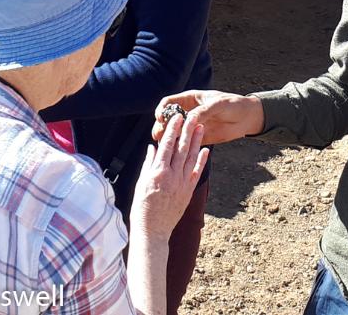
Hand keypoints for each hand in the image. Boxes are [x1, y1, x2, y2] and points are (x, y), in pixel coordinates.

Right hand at [130, 113, 208, 238]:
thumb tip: (152, 147)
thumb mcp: (140, 183)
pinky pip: (197, 173)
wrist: (152, 231)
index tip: (176, 118)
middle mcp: (171, 175)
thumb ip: (148, 164)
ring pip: (191, 158)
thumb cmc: (142, 208)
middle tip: (192, 116)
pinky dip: (202, 161)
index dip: (172, 130)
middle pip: (181, 148)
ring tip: (201, 127)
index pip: (166, 145)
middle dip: (187, 131)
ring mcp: (181, 183)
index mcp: (157, 172)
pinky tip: (206, 150)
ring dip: (196, 142)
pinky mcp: (188, 191)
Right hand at [152, 90, 264, 144]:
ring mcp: (192, 126)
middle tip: (160, 135)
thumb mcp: (218, 104)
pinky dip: (179, 147)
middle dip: (161, 127)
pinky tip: (176, 152)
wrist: (247, 117)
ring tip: (165, 145)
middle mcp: (188, 112)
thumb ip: (203, 111)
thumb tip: (188, 119)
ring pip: (174, 132)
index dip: (161, 110)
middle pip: (167, 119)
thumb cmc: (233, 104)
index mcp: (190, 99)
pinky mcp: (199, 138)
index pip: (168, 102)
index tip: (161, 118)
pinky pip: (185, 142)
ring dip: (168, 138)